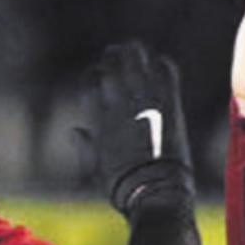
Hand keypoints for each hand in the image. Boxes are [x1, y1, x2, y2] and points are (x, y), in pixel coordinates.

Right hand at [86, 40, 192, 213]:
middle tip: (114, 55)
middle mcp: (122, 103)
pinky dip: (162, 64)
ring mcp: (147, 100)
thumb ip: (85, 147)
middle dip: (112, 57)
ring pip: (138, 59)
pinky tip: (160, 65)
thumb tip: (74, 132)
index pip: (93, 80)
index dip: (93, 76)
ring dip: (134, 53)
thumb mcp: (95, 168)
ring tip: (134, 52)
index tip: (97, 80)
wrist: (155, 192)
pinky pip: (167, 71)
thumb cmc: (124, 186)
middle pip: (113, 62)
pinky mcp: (170, 103)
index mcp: (102, 115)